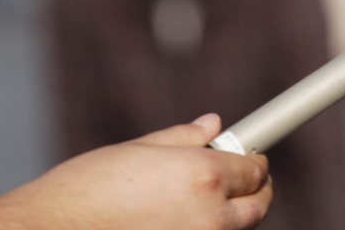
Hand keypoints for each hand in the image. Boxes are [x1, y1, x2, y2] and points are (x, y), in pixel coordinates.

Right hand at [0, 114, 272, 229]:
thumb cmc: (85, 189)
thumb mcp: (138, 150)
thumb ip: (184, 137)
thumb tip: (213, 124)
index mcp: (204, 175)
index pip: (255, 170)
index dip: (254, 162)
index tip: (249, 159)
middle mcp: (211, 214)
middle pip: (258, 206)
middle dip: (254, 191)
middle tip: (239, 183)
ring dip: (233, 216)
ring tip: (200, 204)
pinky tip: (180, 223)